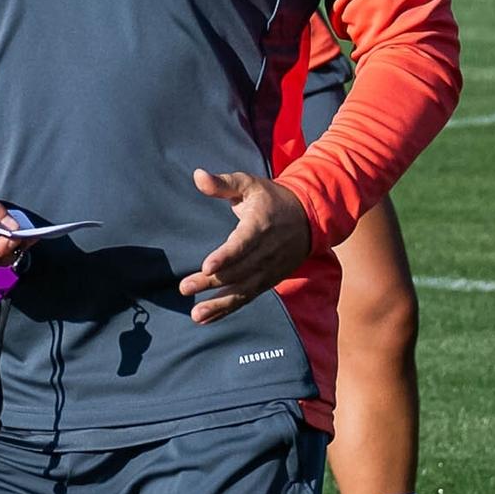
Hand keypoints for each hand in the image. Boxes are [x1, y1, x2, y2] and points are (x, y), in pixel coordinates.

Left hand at [179, 170, 310, 322]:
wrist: (310, 218)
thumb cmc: (272, 199)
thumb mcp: (249, 185)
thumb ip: (222, 183)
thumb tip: (197, 175)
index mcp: (260, 226)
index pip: (242, 244)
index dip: (226, 256)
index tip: (207, 266)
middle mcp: (266, 252)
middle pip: (237, 271)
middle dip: (210, 282)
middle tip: (184, 288)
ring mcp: (268, 269)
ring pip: (242, 290)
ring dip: (219, 304)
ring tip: (196, 314)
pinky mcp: (268, 281)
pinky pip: (247, 298)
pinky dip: (228, 309)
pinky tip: (207, 318)